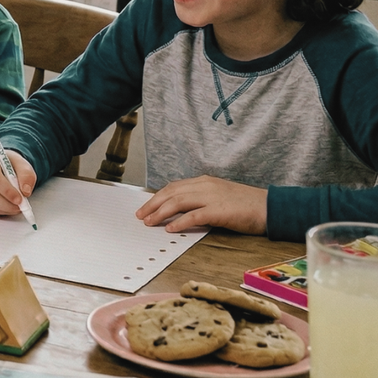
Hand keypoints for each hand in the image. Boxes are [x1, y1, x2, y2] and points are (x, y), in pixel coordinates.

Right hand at [0, 149, 37, 216]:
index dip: (7, 190)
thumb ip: (26, 175)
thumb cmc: (8, 165)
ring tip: (14, 208)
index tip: (20, 199)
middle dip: (5, 204)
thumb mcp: (21, 164)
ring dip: (2, 210)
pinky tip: (4, 208)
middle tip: (19, 207)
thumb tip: (25, 191)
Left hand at [136, 175, 267, 234]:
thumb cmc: (246, 205)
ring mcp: (212, 197)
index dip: (157, 197)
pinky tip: (170, 229)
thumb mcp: (219, 197)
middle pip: (171, 193)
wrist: (271, 207)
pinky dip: (179, 222)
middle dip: (152, 204)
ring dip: (160, 213)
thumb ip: (200, 200)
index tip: (145, 207)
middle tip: (140, 216)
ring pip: (178, 202)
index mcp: (204, 181)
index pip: (173, 187)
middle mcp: (205, 186)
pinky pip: (194, 216)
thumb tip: (180, 211)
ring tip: (149, 223)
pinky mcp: (220, 211)